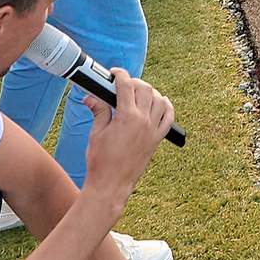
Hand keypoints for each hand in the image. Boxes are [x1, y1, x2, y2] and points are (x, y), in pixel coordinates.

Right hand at [81, 72, 176, 190]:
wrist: (111, 185)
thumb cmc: (101, 162)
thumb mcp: (96, 133)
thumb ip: (99, 111)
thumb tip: (91, 97)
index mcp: (126, 117)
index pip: (126, 86)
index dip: (120, 75)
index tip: (115, 73)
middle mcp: (143, 121)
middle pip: (145, 89)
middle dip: (134, 82)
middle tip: (124, 85)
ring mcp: (153, 130)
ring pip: (159, 100)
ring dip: (150, 92)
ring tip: (139, 93)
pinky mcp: (157, 140)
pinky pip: (169, 118)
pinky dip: (167, 107)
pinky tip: (161, 102)